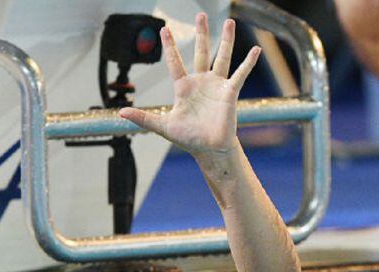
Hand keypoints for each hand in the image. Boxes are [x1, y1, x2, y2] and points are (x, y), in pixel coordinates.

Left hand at [118, 13, 260, 157]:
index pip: (174, 62)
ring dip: (226, 40)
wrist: (209, 149)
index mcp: (183, 87)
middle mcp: (200, 81)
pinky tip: (256, 50)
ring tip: (230, 22)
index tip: (163, 29)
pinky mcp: (229, 92)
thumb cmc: (188, 138)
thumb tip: (121, 113)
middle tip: (201, 15)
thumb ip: (143, 118)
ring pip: (221, 57)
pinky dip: (248, 62)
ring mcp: (216, 85)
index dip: (169, 46)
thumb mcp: (163, 126)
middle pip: (200, 51)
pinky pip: (240, 74)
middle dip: (201, 33)